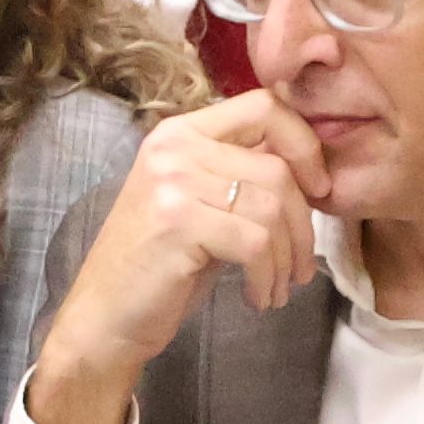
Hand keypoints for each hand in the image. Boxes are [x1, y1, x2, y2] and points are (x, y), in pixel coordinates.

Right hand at [26, 89, 335, 423]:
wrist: (106, 317)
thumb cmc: (160, 265)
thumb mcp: (203, 206)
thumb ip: (243, 176)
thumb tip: (309, 168)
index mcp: (181, 133)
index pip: (263, 106)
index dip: (303, 144)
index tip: (317, 189)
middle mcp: (175, 147)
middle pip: (276, 167)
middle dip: (303, 224)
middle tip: (299, 266)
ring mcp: (173, 181)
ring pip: (271, 208)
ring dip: (285, 259)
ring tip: (276, 287)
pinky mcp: (178, 222)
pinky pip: (255, 243)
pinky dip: (266, 277)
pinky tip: (257, 298)